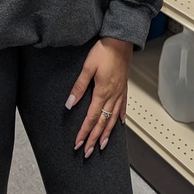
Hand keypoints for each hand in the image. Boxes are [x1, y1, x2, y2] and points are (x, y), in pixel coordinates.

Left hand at [66, 38, 131, 158]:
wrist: (120, 41)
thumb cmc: (104, 51)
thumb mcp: (87, 67)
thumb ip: (78, 87)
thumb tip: (70, 104)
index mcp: (102, 92)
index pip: (91, 118)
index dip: (84, 132)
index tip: (78, 143)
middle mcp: (112, 95)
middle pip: (102, 122)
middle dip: (94, 138)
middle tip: (88, 152)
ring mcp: (120, 92)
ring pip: (113, 118)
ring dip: (107, 133)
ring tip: (102, 145)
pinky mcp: (124, 87)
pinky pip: (123, 107)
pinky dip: (120, 118)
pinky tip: (119, 124)